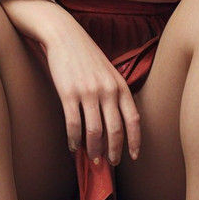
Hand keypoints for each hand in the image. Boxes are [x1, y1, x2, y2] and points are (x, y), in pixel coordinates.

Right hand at [40, 22, 140, 166]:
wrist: (64, 35)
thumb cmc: (85, 55)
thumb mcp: (108, 72)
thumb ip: (114, 93)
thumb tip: (114, 122)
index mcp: (120, 85)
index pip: (133, 120)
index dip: (134, 141)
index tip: (133, 156)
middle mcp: (107, 90)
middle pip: (115, 130)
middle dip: (114, 151)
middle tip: (109, 163)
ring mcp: (88, 92)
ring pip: (95, 131)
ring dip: (94, 150)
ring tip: (92, 159)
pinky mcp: (68, 93)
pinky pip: (73, 124)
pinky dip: (74, 139)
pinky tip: (73, 146)